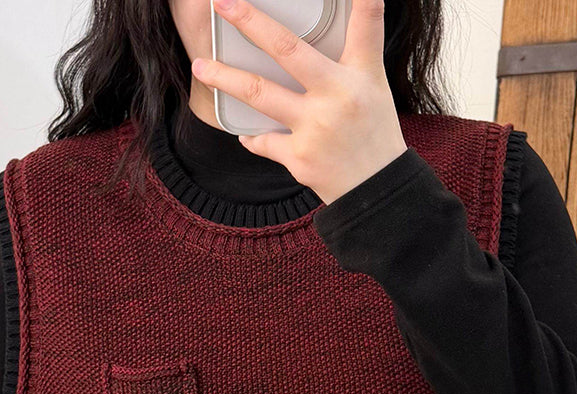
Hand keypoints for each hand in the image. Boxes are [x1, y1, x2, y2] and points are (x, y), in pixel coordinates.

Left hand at [191, 0, 407, 205]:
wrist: (376, 191)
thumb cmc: (374, 132)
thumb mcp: (375, 84)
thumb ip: (361, 44)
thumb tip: (358, 2)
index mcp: (358, 75)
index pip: (364, 25)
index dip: (361, 1)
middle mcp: (335, 97)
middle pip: (286, 50)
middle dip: (251, 22)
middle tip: (222, 4)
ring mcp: (313, 128)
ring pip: (258, 94)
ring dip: (224, 78)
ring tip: (200, 66)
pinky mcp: (298, 158)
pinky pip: (263, 141)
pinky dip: (252, 137)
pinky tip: (245, 133)